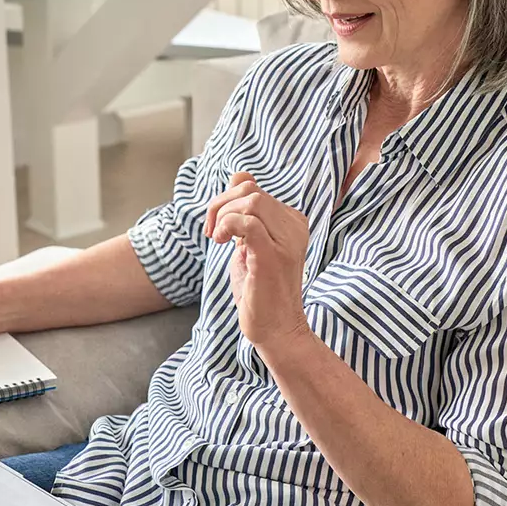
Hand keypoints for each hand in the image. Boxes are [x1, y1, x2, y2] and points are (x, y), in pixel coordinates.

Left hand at [203, 171, 312, 352]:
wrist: (276, 329)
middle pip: (250, 190)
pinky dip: (227, 225)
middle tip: (212, 232)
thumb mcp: (250, 243)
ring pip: (250, 200)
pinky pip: (248, 222)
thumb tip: (239, 176)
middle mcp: (295, 227)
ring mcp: (287, 241)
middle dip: (220, 205)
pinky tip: (221, 241)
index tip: (218, 227)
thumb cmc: (260, 290)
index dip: (226, 201)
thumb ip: (246, 213)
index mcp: (292, 221)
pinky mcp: (273, 256)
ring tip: (218, 239)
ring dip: (222, 216)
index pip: (254, 189)